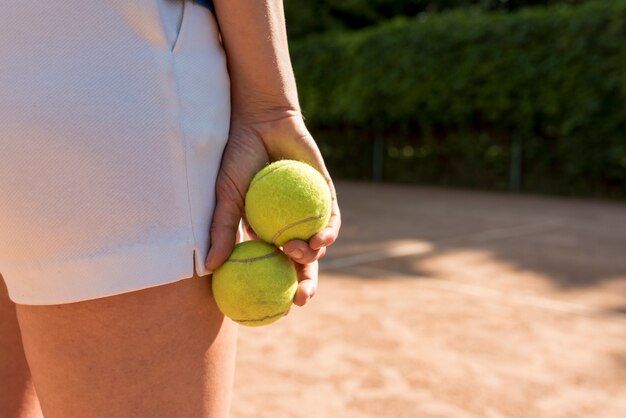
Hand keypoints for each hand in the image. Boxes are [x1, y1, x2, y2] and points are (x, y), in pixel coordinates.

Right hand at [205, 112, 340, 307]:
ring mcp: (307, 211)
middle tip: (301, 300)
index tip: (272, 310)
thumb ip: (223, 229)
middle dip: (304, 285)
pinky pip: (331, 218)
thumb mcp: (226, 196)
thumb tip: (210, 268)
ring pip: (317, 244)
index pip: (272, 266)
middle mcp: (288, 225)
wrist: (260, 121)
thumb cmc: (238, 157)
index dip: (275, 288)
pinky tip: (322, 238)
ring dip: (313, 256)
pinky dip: (329, 231)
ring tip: (302, 254)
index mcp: (264, 231)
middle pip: (300, 263)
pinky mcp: (324, 194)